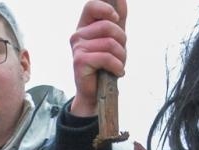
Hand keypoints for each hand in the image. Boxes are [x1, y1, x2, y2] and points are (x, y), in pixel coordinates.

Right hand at [69, 0, 128, 116]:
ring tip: (118, 65)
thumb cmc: (105, 65)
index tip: (116, 19)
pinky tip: (117, 72)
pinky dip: (117, 66)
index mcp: (84, 27)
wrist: (97, 92)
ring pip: (109, 43)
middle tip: (120, 52)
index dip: (106, 9)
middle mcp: (78, 35)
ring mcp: (77, 48)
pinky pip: (106, 57)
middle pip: (107, 25)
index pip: (91, 6)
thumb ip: (118, 18)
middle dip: (121, 40)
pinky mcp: (80, 61)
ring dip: (121, 56)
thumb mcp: (114, 38)